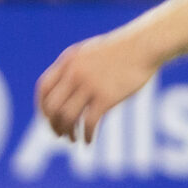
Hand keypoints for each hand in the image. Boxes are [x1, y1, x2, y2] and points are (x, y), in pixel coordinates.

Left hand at [37, 28, 159, 145]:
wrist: (145, 46)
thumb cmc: (121, 50)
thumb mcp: (90, 52)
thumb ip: (75, 67)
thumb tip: (66, 88)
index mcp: (68, 61)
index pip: (43, 89)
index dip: (42, 107)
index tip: (48, 119)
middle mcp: (74, 73)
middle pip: (52, 106)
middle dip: (53, 124)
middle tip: (59, 134)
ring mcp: (89, 85)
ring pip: (67, 117)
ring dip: (68, 132)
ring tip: (73, 140)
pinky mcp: (106, 97)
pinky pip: (89, 122)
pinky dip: (87, 135)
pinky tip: (89, 141)